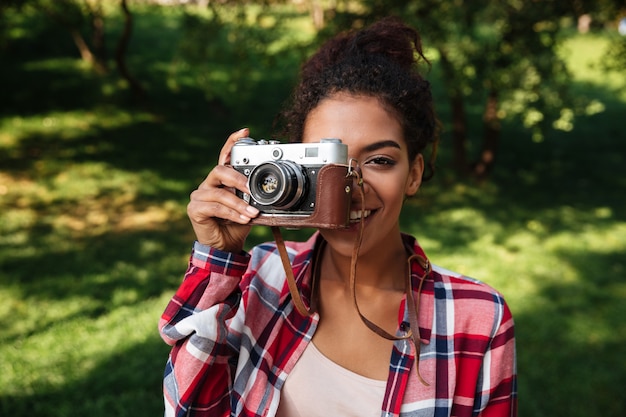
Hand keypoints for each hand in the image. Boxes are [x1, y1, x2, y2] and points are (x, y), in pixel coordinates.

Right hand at [187, 128, 259, 251]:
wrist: (226, 247)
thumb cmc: (237, 225)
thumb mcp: (249, 206)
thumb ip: (253, 195)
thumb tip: (268, 189)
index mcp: (222, 180)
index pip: (224, 156)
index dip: (232, 142)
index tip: (245, 132)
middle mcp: (209, 184)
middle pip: (219, 171)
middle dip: (238, 179)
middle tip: (252, 190)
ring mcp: (200, 196)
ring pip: (219, 192)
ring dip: (238, 203)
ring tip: (252, 213)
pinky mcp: (195, 209)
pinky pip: (215, 207)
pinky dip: (232, 213)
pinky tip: (243, 219)